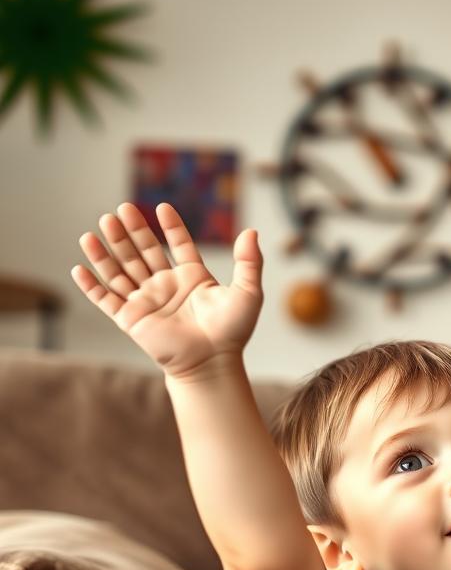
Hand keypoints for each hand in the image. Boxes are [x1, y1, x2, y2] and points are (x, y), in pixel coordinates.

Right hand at [71, 202, 262, 378]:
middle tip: (122, 209)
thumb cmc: (232, 332)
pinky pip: (105, 299)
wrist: (212, 362)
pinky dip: (91, 285)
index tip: (163, 207)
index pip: (178, 245)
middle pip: (144, 252)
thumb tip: (252, 232)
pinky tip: (80, 267)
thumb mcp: (248, 293)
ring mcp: (146, 301)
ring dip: (108, 250)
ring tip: (101, 225)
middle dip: (132, 231)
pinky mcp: (130, 319)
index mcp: (192, 278)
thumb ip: (250, 262)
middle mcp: (166, 286)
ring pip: (121, 270)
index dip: (171, 227)